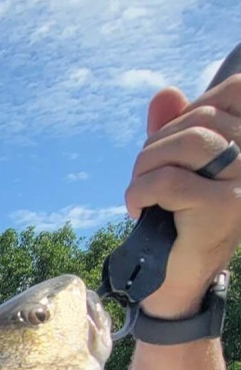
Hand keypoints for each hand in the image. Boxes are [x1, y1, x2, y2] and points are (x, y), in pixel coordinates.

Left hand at [124, 70, 240, 317]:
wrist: (176, 279)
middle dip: (157, 143)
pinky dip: (139, 192)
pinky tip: (137, 210)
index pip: (234, 91)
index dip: (191, 108)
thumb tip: (165, 93)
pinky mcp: (223, 208)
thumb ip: (173, 126)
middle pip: (201, 117)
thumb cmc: (176, 217)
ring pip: (187, 143)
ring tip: (141, 191)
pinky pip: (167, 181)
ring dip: (146, 165)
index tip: (170, 144)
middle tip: (145, 176)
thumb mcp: (174, 164)